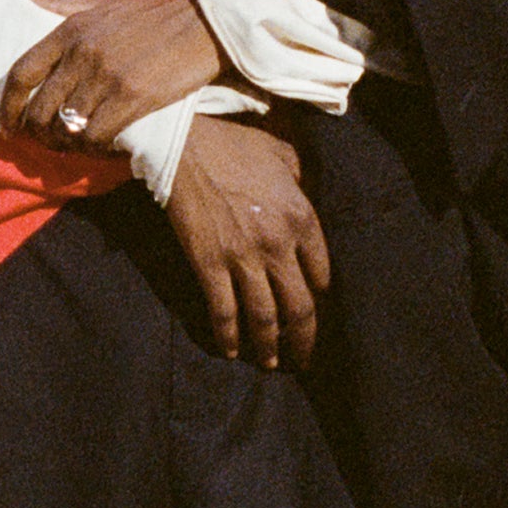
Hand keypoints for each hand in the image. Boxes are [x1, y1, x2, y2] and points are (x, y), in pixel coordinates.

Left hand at [1, 0, 225, 148]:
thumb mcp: (103, 1)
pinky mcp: (132, 97)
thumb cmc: (152, 14)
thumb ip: (60, 4)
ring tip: (70, 147)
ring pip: (66, 127)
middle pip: (39, 108)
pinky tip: (99, 147)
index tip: (8, 125)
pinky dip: (92, 148)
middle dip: (35, 133)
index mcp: (70, 30)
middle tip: (43, 142)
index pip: (21, 73)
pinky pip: (96, 136)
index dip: (8, 106)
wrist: (203, 23)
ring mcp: (107, 76)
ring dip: (64, 144)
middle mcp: (82, 53)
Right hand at [165, 115, 329, 370]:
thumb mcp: (284, 154)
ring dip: (269, 348)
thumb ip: (304, 180)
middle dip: (305, 340)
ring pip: (264, 317)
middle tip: (304, 360)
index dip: (321, 300)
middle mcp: (278, 244)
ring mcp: (242, 257)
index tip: (317, 313)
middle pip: (300, 308)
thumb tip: (312, 193)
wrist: (184, 142)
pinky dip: (228, 336)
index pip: (323, 275)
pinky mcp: (208, 263)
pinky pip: (223, 310)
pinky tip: (231, 351)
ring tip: (271, 365)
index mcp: (302, 218)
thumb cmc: (234, 143)